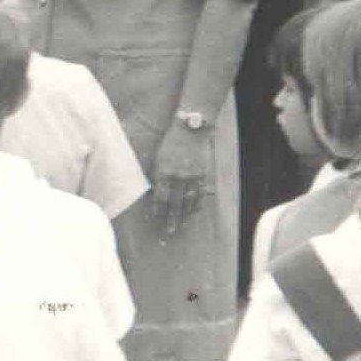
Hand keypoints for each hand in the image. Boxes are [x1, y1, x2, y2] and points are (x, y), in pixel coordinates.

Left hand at [148, 117, 215, 237]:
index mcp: (164, 172)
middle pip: (175, 203)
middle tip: (169, 231)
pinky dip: (198, 203)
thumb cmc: (171, 142)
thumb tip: (157, 191)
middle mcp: (179, 177)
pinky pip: (201, 193)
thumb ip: (158, 175)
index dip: (158, 209)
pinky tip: (194, 211)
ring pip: (189, 201)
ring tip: (182, 225)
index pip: (160, 197)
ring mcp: (193, 176)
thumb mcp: (158, 157)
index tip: (156, 218)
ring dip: (185, 214)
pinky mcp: (204, 174)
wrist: (192, 129)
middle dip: (172, 218)